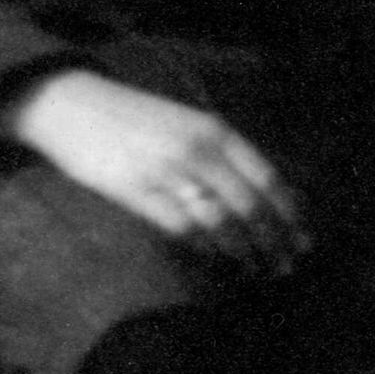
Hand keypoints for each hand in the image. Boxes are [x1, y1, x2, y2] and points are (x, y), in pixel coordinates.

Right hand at [2, 70, 310, 274]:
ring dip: (243, 251)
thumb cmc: (133, 118)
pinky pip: (183, 229)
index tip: (303, 236)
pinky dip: (204, 247)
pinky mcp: (137, 192)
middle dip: (273, 240)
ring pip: (220, 221)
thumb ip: (222, 154)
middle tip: (286, 264)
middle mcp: (197, 150)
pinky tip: (215, 257)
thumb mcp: (186, 124)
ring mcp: (167, 171)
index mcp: (214, 130)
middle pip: (250, 205)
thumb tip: (264, 194)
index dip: (289, 212)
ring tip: (256, 268)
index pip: (267, 177)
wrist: (71, 105)